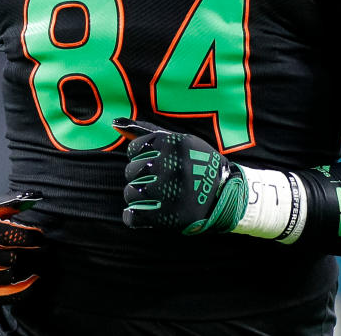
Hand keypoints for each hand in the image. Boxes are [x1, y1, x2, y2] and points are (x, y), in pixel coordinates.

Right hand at [0, 193, 44, 303]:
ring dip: (20, 268)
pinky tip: (31, 282)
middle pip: (10, 257)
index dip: (30, 237)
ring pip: (7, 275)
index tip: (40, 237)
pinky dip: (20, 291)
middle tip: (40, 250)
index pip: (8, 236)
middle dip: (28, 253)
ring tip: (26, 261)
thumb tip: (35, 197)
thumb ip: (9, 201)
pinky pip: (0, 296)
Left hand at [113, 118, 247, 234]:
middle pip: (131, 171)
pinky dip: (134, 216)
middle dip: (138, 176)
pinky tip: (145, 212)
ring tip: (152, 196)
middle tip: (154, 180)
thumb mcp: (182, 141)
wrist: (224, 193)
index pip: (135, 150)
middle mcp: (170, 167)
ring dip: (137, 196)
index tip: (152, 162)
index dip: (140, 157)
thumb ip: (149, 132)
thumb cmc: (198, 163)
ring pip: (130, 193)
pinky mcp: (166, 216)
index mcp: (173, 145)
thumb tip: (116, 123)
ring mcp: (168, 192)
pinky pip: (132, 216)